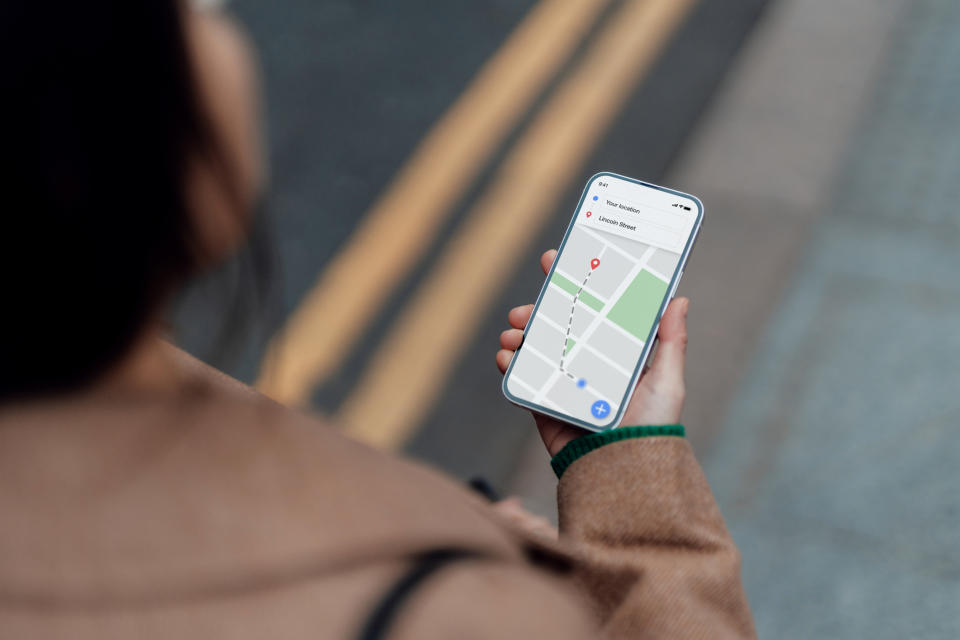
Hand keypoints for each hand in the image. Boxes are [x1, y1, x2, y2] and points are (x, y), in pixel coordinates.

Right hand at [497, 250, 689, 456]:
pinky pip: (522, 379)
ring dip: (520, 333)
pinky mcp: (544, 405)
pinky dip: (510, 364)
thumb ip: (670, 342)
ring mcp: (563, 383)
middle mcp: (587, 364)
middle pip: (557, 325)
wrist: (622, 474)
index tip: (556, 262)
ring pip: (535, 347)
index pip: (593, 310)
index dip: (573, 284)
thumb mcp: (667, 382)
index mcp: (615, 352)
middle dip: (537, 309)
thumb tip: (679, 298)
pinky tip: (508, 357)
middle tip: (526, 306)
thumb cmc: (650, 429)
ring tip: (514, 332)